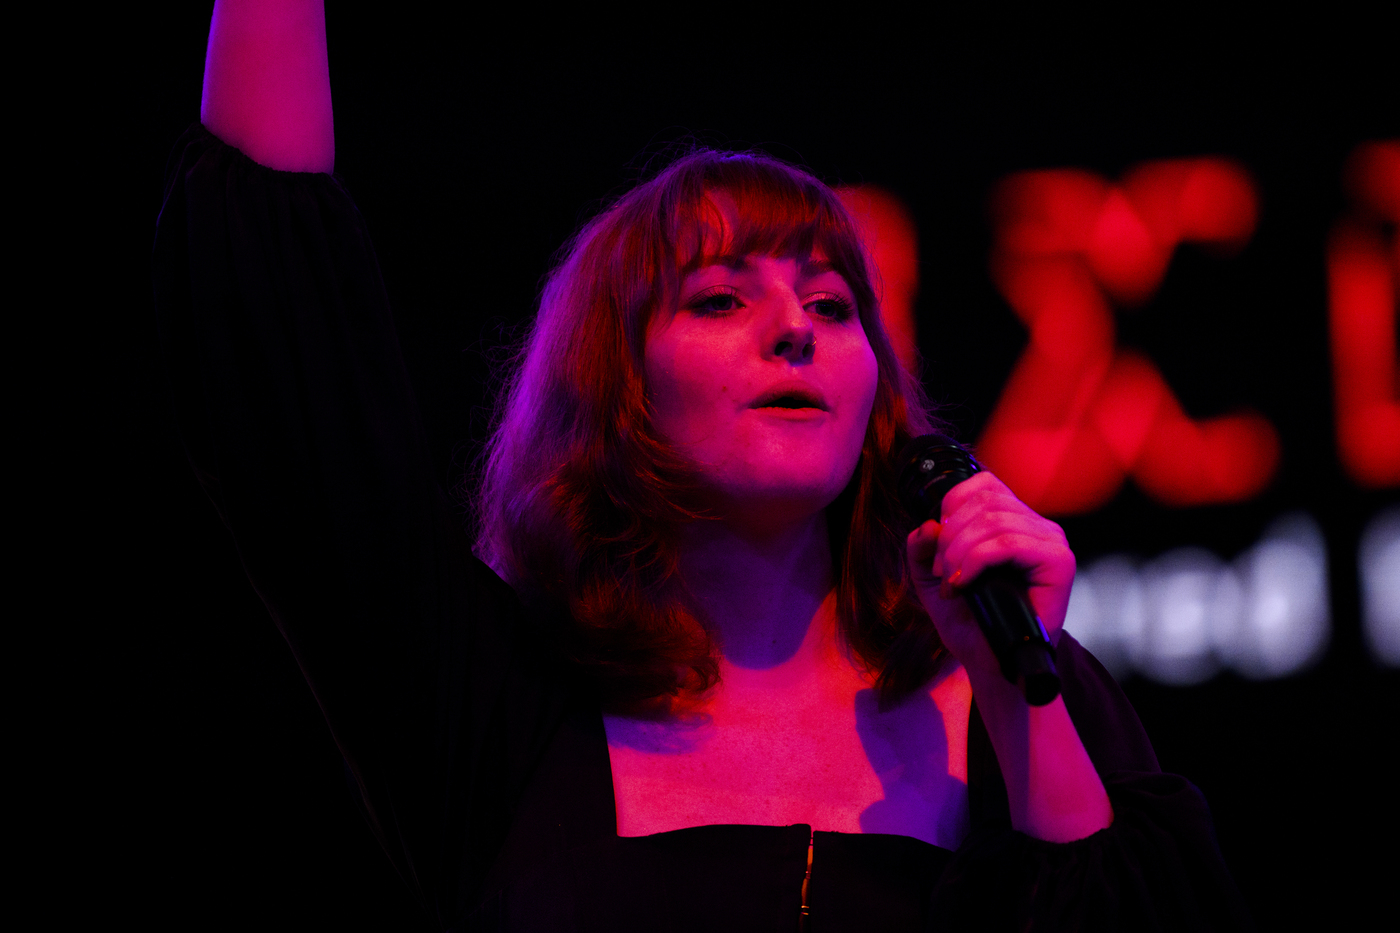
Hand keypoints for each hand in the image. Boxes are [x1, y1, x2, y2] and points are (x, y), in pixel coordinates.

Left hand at [905, 471, 1075, 680]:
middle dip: (950, 535)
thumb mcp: (931, 578)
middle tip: (941, 571)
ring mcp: (1051, 542)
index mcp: (1014, 519)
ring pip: (994, 521)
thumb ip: (920, 548)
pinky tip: (964, 583)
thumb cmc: (970, 620)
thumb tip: (927, 525)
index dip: (951, 506)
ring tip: (952, 582)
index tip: (937, 545)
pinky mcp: (1059, 563)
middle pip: (985, 501)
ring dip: (959, 552)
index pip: (983, 484)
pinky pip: (1010, 544)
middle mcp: (1037, 525)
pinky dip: (976, 561)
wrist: (992, 662)